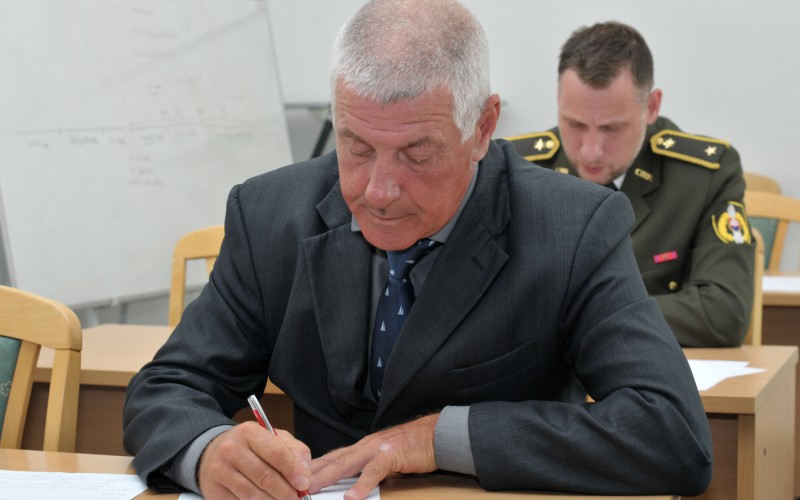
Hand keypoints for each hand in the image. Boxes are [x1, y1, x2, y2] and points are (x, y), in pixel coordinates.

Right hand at [197, 421, 310, 498]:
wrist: (214, 453)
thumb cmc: (250, 447)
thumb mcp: (274, 438)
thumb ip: (294, 451)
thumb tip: (305, 473)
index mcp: (249, 432)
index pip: (276, 452)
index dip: (292, 470)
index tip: (304, 483)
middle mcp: (231, 449)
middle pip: (265, 477)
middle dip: (286, 492)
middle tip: (297, 499)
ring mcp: (220, 471)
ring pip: (253, 495)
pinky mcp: (214, 490)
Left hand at [310, 413, 438, 499]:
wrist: (435, 434)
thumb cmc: (412, 448)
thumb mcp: (385, 457)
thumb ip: (368, 467)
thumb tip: (353, 484)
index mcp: (363, 447)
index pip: (333, 457)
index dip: (315, 467)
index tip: (298, 477)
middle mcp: (365, 446)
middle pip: (334, 459)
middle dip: (313, 472)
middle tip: (295, 484)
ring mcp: (377, 449)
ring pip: (347, 463)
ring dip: (328, 477)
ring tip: (313, 489)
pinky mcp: (391, 456)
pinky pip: (374, 472)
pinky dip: (362, 485)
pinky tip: (352, 497)